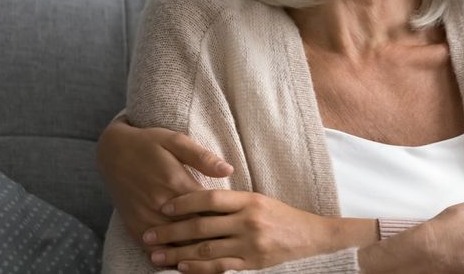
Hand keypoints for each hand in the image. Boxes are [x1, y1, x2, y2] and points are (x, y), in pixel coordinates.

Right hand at [96, 120, 232, 247]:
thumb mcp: (177, 141)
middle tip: (232, 245)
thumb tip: (229, 169)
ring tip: (213, 259)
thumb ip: (203, 157)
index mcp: (176, 184)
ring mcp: (146, 218)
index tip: (239, 224)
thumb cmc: (149, 143)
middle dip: (213, 238)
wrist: (113, 152)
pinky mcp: (134, 226)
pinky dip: (168, 258)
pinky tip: (183, 262)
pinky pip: (153, 250)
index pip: (208, 210)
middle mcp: (160, 205)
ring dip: (193, 253)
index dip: (225, 219)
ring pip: (174, 244)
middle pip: (194, 231)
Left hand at [144, 189, 376, 272]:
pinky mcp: (253, 263)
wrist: (315, 237)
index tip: (163, 207)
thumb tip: (199, 203)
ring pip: (206, 247)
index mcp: (250, 200)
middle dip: (171, 230)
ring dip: (177, 252)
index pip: (210, 197)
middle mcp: (249, 220)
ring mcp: (250, 243)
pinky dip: (197, 267)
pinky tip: (180, 267)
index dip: (184, 202)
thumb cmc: (285, 218)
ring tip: (156, 255)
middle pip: (201, 224)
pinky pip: (219, 267)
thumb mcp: (261, 202)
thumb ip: (234, 204)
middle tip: (148, 235)